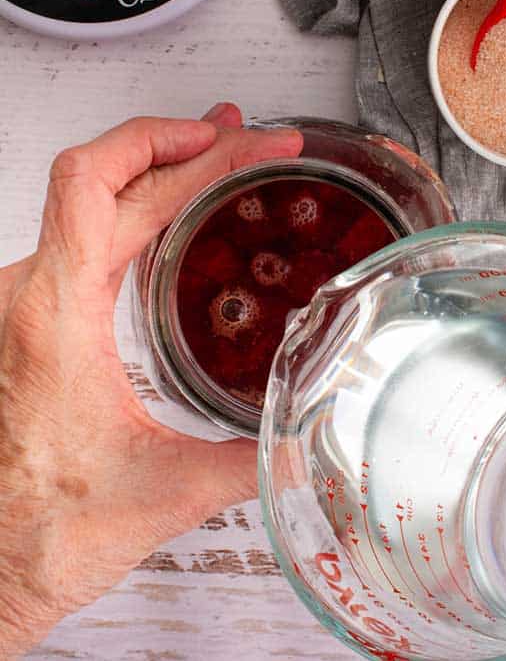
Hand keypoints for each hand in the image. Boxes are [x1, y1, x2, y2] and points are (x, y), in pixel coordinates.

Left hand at [0, 104, 301, 658]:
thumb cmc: (42, 530)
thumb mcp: (165, 494)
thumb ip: (252, 461)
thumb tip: (313, 430)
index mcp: (54, 317)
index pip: (102, 184)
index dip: (177, 145)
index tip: (241, 140)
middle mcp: (29, 295)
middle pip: (106, 176)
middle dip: (190, 146)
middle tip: (255, 138)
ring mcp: (28, 301)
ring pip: (88, 195)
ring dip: (159, 163)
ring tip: (220, 147)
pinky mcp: (36, 315)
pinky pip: (84, 229)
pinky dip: (138, 201)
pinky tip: (173, 207)